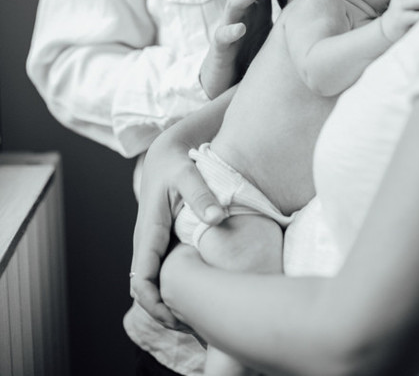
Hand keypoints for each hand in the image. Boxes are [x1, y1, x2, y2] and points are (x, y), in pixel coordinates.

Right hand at [130, 106, 229, 327]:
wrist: (167, 151)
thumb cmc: (178, 162)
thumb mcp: (189, 174)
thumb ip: (202, 194)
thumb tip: (217, 218)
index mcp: (149, 230)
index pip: (141, 279)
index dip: (156, 304)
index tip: (179, 317)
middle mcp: (145, 240)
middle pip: (144, 289)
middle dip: (164, 311)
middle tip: (195, 326)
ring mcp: (151, 242)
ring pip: (151, 282)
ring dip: (168, 302)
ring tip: (198, 317)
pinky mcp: (160, 241)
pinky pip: (159, 272)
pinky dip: (173, 288)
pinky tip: (198, 293)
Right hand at [200, 0, 282, 96]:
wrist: (225, 82)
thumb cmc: (250, 53)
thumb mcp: (272, 30)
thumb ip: (286, 15)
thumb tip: (316, 1)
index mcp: (253, 8)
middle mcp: (239, 13)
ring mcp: (227, 28)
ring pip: (234, 4)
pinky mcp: (220, 49)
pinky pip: (222, 37)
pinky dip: (230, 31)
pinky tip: (241, 28)